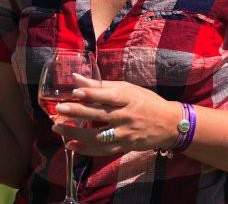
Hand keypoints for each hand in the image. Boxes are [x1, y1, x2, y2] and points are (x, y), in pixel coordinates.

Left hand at [51, 74, 180, 155]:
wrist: (170, 124)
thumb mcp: (128, 88)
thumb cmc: (146, 102)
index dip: (92, 94)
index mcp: (128, 98)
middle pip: (100, 114)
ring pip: (98, 135)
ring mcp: (125, 133)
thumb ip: (102, 85)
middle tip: (59, 109)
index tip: (74, 92)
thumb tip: (76, 78)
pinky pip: (102, 150)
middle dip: (78, 112)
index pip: (108, 95)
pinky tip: (70, 145)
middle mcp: (126, 116)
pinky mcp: (124, 147)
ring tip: (58, 127)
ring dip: (76, 132)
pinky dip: (85, 149)